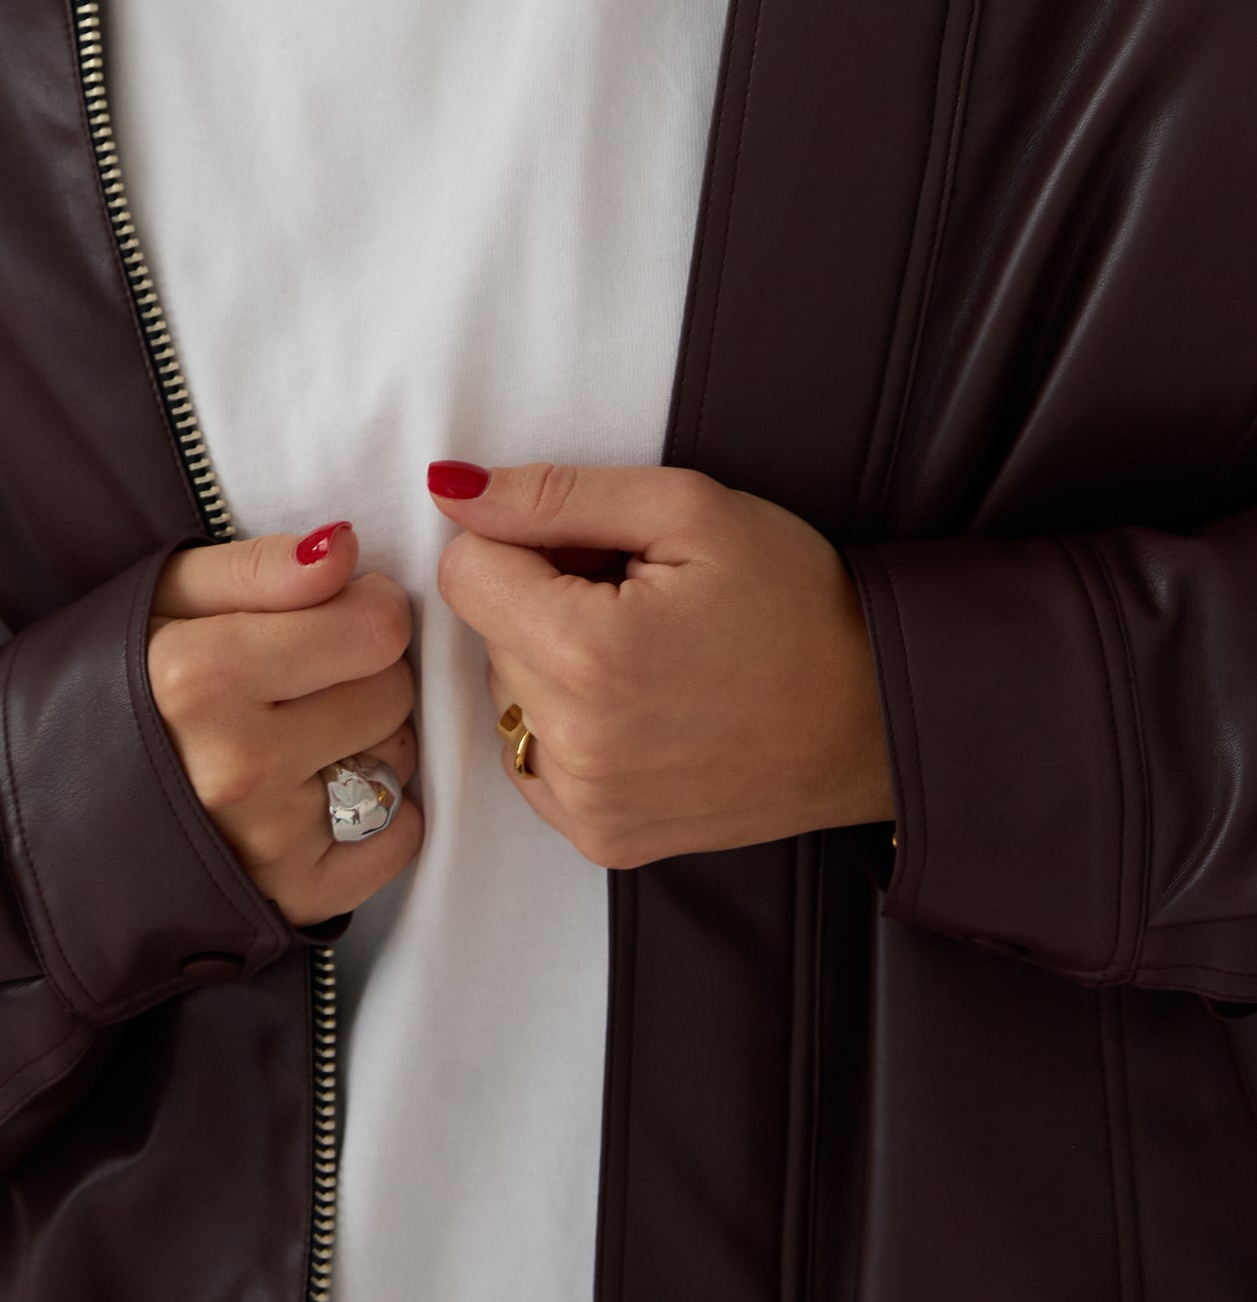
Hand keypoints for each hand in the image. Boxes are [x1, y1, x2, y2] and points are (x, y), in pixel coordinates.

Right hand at [148, 523, 422, 924]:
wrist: (47, 808)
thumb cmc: (112, 683)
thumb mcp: (164, 597)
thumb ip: (261, 567)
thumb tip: (343, 548)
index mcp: (202, 674)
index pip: (374, 630)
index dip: (369, 606)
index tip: (341, 607)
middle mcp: (239, 765)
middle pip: (390, 692)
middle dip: (364, 672)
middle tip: (307, 677)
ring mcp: (268, 841)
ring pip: (397, 761)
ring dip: (367, 741)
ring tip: (301, 735)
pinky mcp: (292, 899)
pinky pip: (398, 839)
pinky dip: (379, 815)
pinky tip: (317, 793)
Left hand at [430, 463, 892, 868]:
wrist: (877, 714)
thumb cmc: (794, 598)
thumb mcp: (687, 509)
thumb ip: (554, 494)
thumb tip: (450, 488)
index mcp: (588, 654)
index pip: (465, 571)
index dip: (526, 541)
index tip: (596, 551)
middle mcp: (576, 745)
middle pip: (489, 632)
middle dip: (546, 600)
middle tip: (641, 600)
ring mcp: (588, 804)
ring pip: (509, 693)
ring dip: (556, 663)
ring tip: (652, 654)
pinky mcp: (603, 839)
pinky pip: (534, 756)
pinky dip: (570, 725)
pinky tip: (644, 708)